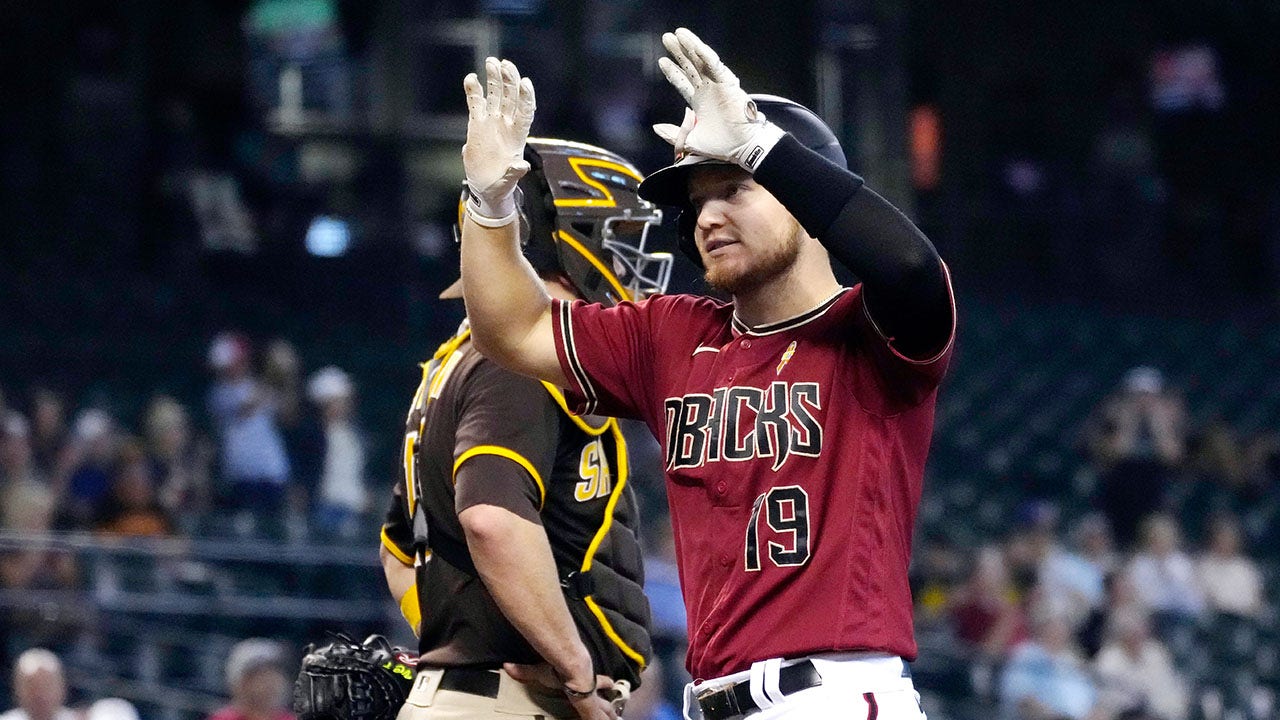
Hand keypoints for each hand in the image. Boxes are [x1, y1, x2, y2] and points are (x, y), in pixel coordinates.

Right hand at [462, 57, 535, 223]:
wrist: (485, 188)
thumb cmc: (500, 186)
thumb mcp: (507, 183)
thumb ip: (514, 174)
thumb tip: (522, 167)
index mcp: (517, 137)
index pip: (525, 113)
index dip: (526, 98)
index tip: (524, 82)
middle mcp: (506, 126)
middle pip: (510, 98)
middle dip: (509, 81)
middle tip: (505, 64)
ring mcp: (491, 123)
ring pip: (495, 96)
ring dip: (494, 79)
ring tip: (491, 62)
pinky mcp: (477, 125)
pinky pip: (476, 104)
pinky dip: (473, 91)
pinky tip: (471, 78)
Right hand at [502, 664, 617, 719]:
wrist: (571, 665)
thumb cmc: (557, 668)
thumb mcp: (539, 671)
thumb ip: (524, 671)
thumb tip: (506, 665)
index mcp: (582, 680)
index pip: (598, 682)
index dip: (604, 683)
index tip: (610, 684)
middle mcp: (590, 688)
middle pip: (604, 698)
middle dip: (609, 705)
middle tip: (617, 712)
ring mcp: (592, 699)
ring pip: (605, 709)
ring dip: (609, 715)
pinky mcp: (590, 707)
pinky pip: (597, 718)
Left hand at [653, 27, 784, 170]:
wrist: (741, 148)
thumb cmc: (720, 146)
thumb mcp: (689, 141)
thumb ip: (673, 133)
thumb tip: (656, 127)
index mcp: (698, 102)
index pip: (682, 82)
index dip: (673, 71)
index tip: (661, 60)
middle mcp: (708, 90)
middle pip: (690, 66)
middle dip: (678, 52)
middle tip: (667, 38)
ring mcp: (718, 86)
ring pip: (702, 62)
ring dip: (691, 47)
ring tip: (679, 34)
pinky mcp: (729, 85)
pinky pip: (717, 67)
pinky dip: (707, 57)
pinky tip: (698, 47)